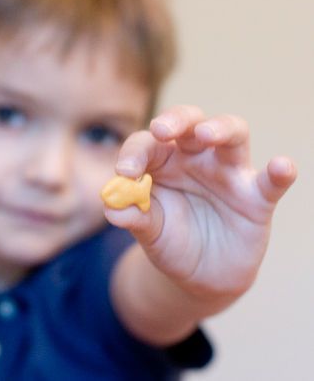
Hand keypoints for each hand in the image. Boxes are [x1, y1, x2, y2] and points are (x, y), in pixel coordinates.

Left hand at [104, 105, 296, 298]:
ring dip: (220, 129)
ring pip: (232, 136)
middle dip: (176, 120)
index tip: (124, 172)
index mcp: (163, 161)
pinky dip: (279, 173)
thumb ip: (134, 218)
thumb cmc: (170, 241)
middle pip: (190, 122)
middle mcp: (195, 158)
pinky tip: (281, 166)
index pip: (148, 143)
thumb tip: (112, 208)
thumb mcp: (149, 232)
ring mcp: (228, 174)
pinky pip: (270, 182)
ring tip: (205, 134)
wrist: (199, 274)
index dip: (134, 153)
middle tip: (161, 129)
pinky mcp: (256, 199)